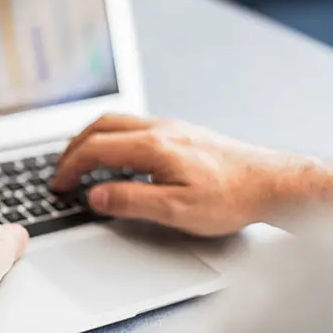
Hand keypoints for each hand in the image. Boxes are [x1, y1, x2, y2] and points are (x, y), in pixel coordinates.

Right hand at [52, 114, 329, 236]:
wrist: (273, 183)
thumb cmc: (232, 197)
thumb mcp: (177, 211)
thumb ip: (131, 201)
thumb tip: (95, 196)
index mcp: (153, 147)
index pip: (95, 149)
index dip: (70, 167)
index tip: (59, 185)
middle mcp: (160, 130)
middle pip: (100, 127)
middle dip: (73, 148)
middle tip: (62, 171)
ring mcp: (172, 128)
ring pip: (117, 122)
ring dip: (92, 139)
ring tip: (81, 160)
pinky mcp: (182, 132)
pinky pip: (135, 126)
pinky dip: (112, 138)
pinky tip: (118, 157)